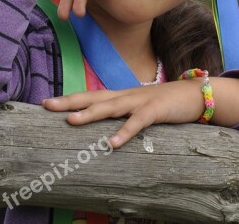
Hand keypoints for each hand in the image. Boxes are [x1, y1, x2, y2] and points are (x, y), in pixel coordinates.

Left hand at [41, 79, 207, 148]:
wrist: (192, 95)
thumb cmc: (161, 103)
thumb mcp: (136, 107)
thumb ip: (119, 113)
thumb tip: (99, 122)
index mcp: (119, 96)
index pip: (89, 95)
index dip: (68, 99)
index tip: (46, 102)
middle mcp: (125, 96)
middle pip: (93, 97)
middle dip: (69, 101)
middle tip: (47, 105)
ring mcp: (139, 101)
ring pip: (111, 107)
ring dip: (90, 113)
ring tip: (71, 120)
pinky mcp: (155, 111)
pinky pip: (137, 123)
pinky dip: (124, 132)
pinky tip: (112, 143)